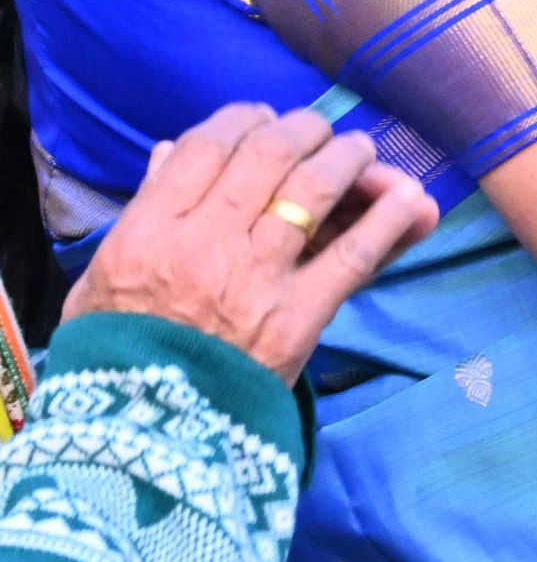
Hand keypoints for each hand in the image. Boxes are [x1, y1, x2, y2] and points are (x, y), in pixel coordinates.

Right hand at [67, 104, 437, 383]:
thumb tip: (169, 151)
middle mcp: (202, 245)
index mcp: (146, 234)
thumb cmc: (114, 358)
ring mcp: (254, 278)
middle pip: (267, 155)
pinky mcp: (298, 318)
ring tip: (359, 151)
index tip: (260, 118)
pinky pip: (353, 254)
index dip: (242, 120)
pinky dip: (389, 220)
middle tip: (317, 132)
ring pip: (314, 189)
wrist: (138, 442)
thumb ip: (140, 214)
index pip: (204, 147)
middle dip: (301, 130)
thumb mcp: (100, 283)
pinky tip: (411, 198)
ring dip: (347, 157)